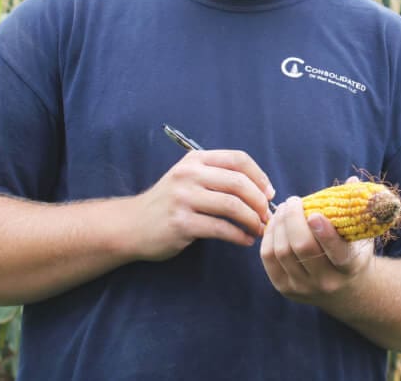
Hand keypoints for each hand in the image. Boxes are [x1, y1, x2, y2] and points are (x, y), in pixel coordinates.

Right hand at [130, 148, 274, 259]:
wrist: (132, 225)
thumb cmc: (169, 202)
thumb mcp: (189, 177)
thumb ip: (219, 177)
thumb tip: (263, 190)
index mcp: (195, 159)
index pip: (238, 159)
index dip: (260, 176)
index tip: (269, 193)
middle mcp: (189, 174)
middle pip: (239, 183)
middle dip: (260, 201)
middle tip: (267, 215)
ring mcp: (183, 198)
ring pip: (232, 206)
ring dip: (253, 220)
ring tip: (259, 229)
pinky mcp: (181, 223)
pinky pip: (221, 228)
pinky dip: (239, 236)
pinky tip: (245, 241)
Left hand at [260, 185, 374, 302]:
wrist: (345, 292)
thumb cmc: (353, 253)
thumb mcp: (362, 235)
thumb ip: (356, 209)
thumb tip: (352, 181)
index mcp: (350, 268)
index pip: (338, 253)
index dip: (324, 233)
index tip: (314, 213)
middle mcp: (327, 282)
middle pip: (302, 248)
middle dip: (293, 219)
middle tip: (294, 201)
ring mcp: (303, 287)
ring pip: (282, 251)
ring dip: (279, 223)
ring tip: (285, 208)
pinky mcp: (284, 288)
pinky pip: (268, 258)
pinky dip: (269, 236)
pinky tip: (276, 222)